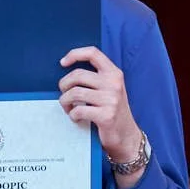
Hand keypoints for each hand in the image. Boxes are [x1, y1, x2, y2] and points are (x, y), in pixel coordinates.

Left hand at [58, 47, 141, 162]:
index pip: (93, 53)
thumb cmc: (112, 110)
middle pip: (77, 74)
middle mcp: (114, 83)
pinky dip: (72, 115)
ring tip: (69, 108)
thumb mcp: (109, 89)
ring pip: (74, 93)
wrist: (127, 135)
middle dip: (63, 85)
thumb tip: (67, 70)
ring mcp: (111, 99)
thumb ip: (95, 78)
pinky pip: (78, 110)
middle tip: (65, 96)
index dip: (75, 54)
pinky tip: (77, 118)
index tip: (62, 63)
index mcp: (114, 73)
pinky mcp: (106, 115)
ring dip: (65, 102)